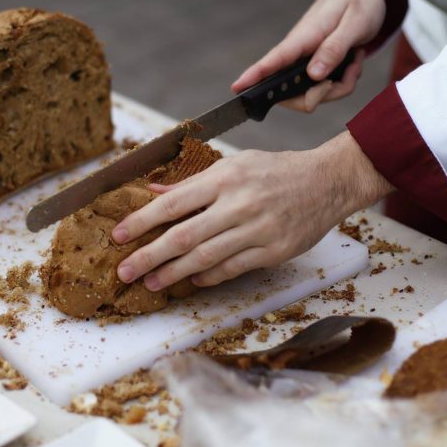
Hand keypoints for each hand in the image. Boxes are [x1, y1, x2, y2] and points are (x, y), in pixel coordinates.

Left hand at [112, 132, 393, 289]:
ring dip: (173, 273)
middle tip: (124, 271)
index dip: (142, 221)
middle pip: (183, 236)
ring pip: (205, 258)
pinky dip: (208, 277)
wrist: (328, 181)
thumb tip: (155, 192)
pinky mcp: (273, 251)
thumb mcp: (236, 164)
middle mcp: (239, 204)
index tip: (119, 236)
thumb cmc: (278, 170)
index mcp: (225, 178)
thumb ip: (195, 182)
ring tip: (150, 282)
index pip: (173, 203)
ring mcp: (257, 230)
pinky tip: (191, 280)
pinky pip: (232, 269)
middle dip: (149, 256)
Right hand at [231, 0, 383, 112]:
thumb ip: (334, 48)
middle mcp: (300, 52)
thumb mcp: (355, 23)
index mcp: (305, 36)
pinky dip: (342, 82)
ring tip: (354, 62)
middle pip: (293, 92)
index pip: (275, 59)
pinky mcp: (314, 67)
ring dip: (338, 86)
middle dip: (322, 94)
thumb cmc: (358, 3)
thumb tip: (314, 75)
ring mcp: (305, 61)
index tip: (237, 88)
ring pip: (312, 94)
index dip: (255, 75)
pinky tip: (353, 63)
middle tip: (349, 73)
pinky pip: (324, 89)